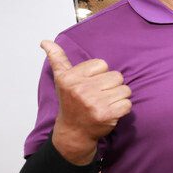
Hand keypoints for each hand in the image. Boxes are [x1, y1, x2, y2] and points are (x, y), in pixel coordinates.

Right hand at [42, 40, 130, 164]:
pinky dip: (123, 108)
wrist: (74, 131)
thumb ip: (57, 58)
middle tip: (99, 95)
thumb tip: (45, 42)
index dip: (100, 74)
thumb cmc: (71, 102)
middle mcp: (80, 89)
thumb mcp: (61, 79)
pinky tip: (110, 112)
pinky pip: (127, 103)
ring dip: (119, 97)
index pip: (102, 64)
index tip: (91, 84)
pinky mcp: (106, 115)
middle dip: (111, 86)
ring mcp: (93, 103)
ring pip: (124, 89)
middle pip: (116, 76)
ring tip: (105, 103)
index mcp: (70, 78)